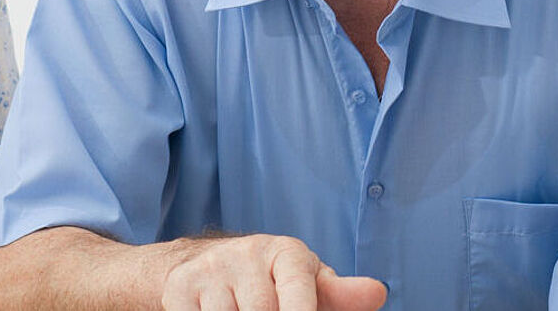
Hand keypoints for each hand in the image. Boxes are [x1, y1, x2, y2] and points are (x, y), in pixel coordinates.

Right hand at [161, 234, 386, 310]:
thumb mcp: (309, 285)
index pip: (297, 292)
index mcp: (287, 253)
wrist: (208, 264)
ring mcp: (211, 269)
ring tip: (242, 310)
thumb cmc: (275, 283)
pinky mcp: (180, 287)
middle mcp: (247, 253)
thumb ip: (340, 295)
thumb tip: (377, 292)